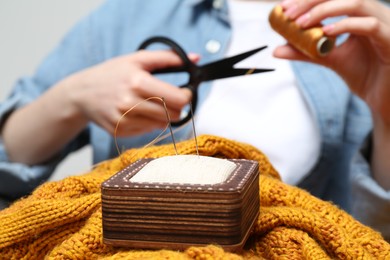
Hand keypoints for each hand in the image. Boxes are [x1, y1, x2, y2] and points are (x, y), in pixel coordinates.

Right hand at [66, 50, 198, 135]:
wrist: (81, 93)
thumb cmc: (111, 73)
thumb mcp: (137, 59)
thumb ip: (168, 57)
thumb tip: (196, 58)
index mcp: (137, 82)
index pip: (178, 99)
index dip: (187, 96)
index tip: (185, 92)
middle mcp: (130, 104)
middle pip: (173, 115)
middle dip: (176, 107)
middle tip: (170, 99)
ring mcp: (124, 120)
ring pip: (162, 125)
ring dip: (163, 115)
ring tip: (152, 104)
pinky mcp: (120, 132)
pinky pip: (148, 132)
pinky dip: (149, 123)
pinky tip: (139, 112)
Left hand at [274, 0, 389, 125]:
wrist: (383, 97)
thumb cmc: (362, 74)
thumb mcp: (328, 59)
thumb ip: (305, 52)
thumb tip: (276, 49)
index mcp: (360, 14)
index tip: (284, 7)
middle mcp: (374, 13)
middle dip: (312, 0)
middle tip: (289, 13)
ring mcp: (386, 24)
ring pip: (357, 3)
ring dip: (325, 10)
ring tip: (302, 23)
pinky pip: (370, 25)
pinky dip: (345, 25)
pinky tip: (325, 32)